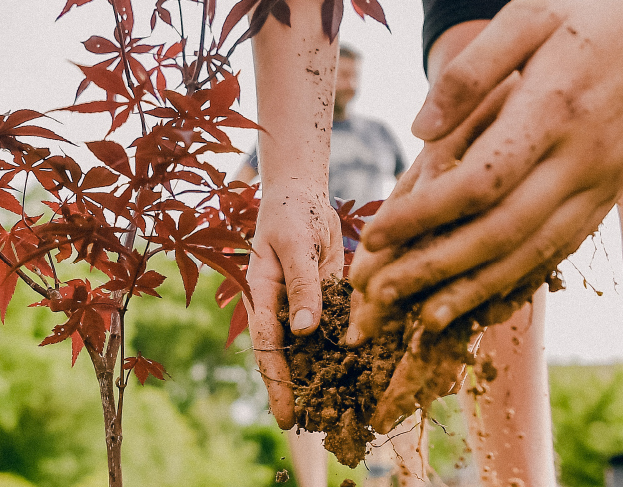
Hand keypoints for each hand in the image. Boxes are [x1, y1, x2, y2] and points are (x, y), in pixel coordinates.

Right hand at [248, 185, 343, 428]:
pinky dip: (344, 349)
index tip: (287, 416)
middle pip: (287, 357)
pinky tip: (361, 371)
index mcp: (262, 297)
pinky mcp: (325, 300)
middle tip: (312, 427)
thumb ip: (301, 286)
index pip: (267, 347)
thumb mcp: (295, 245)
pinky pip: (334, 329)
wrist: (303, 194)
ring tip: (339, 410)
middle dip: (298, 391)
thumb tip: (305, 332)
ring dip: (322, 376)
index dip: (276, 384)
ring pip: (312, 349)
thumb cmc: (291, 213)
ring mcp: (303, 306)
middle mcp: (281, 308)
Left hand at [354, 0, 622, 330]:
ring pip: (533, 254)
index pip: (479, 182)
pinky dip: (519, 283)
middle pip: (501, 232)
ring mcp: (599, 185)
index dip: (423, 215)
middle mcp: (580, 160)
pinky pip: (560, 252)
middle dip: (436, 268)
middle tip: (381, 294)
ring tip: (424, 317)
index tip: (375, 234)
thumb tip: (419, 131)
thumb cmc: (586, 12)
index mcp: (551, 111)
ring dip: (475, 290)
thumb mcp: (526, 16)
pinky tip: (482, 306)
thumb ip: (470, 72)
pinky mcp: (607, 198)